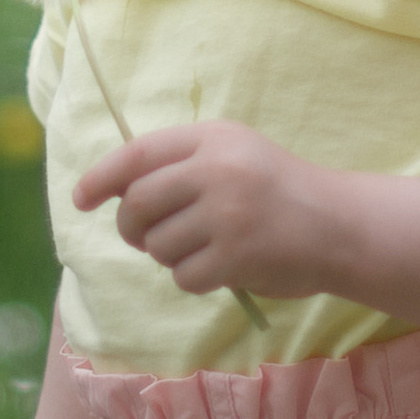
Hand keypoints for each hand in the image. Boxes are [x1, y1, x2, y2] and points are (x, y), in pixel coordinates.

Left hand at [72, 120, 337, 302]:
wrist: (338, 226)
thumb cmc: (278, 193)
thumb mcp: (235, 156)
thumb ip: (182, 165)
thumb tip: (117, 191)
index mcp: (213, 139)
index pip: (138, 154)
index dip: (101, 177)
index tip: (81, 198)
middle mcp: (217, 170)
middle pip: (138, 202)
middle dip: (131, 227)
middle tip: (143, 238)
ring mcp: (226, 213)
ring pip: (158, 244)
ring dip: (169, 256)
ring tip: (202, 249)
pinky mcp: (236, 255)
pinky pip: (184, 276)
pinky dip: (194, 279)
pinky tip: (221, 269)